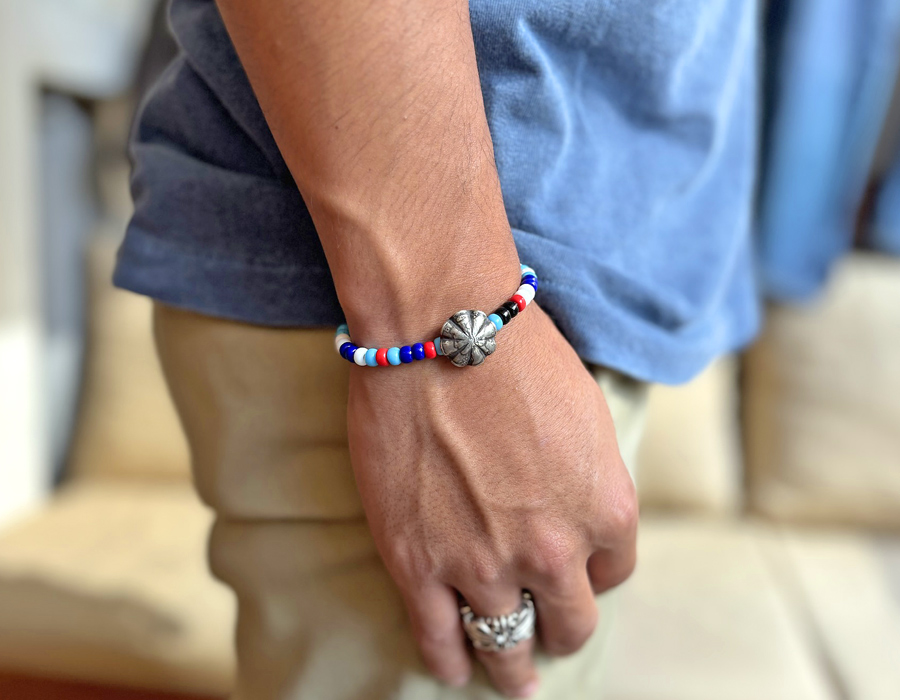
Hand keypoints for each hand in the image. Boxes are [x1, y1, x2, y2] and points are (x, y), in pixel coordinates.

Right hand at [347, 303, 638, 696]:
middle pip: (570, 621)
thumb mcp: (587, 414)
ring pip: (507, 644)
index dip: (593, 576)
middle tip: (548, 633)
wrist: (439, 329)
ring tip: (510, 678)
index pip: (613, 574)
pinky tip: (455, 670)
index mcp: (607, 510)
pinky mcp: (418, 566)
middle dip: (561, 628)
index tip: (576, 574)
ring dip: (511, 667)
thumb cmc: (517, 354)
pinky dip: (450, 662)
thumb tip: (579, 502)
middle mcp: (555, 551)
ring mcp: (485, 564)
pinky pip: (440, 639)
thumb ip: (591, 475)